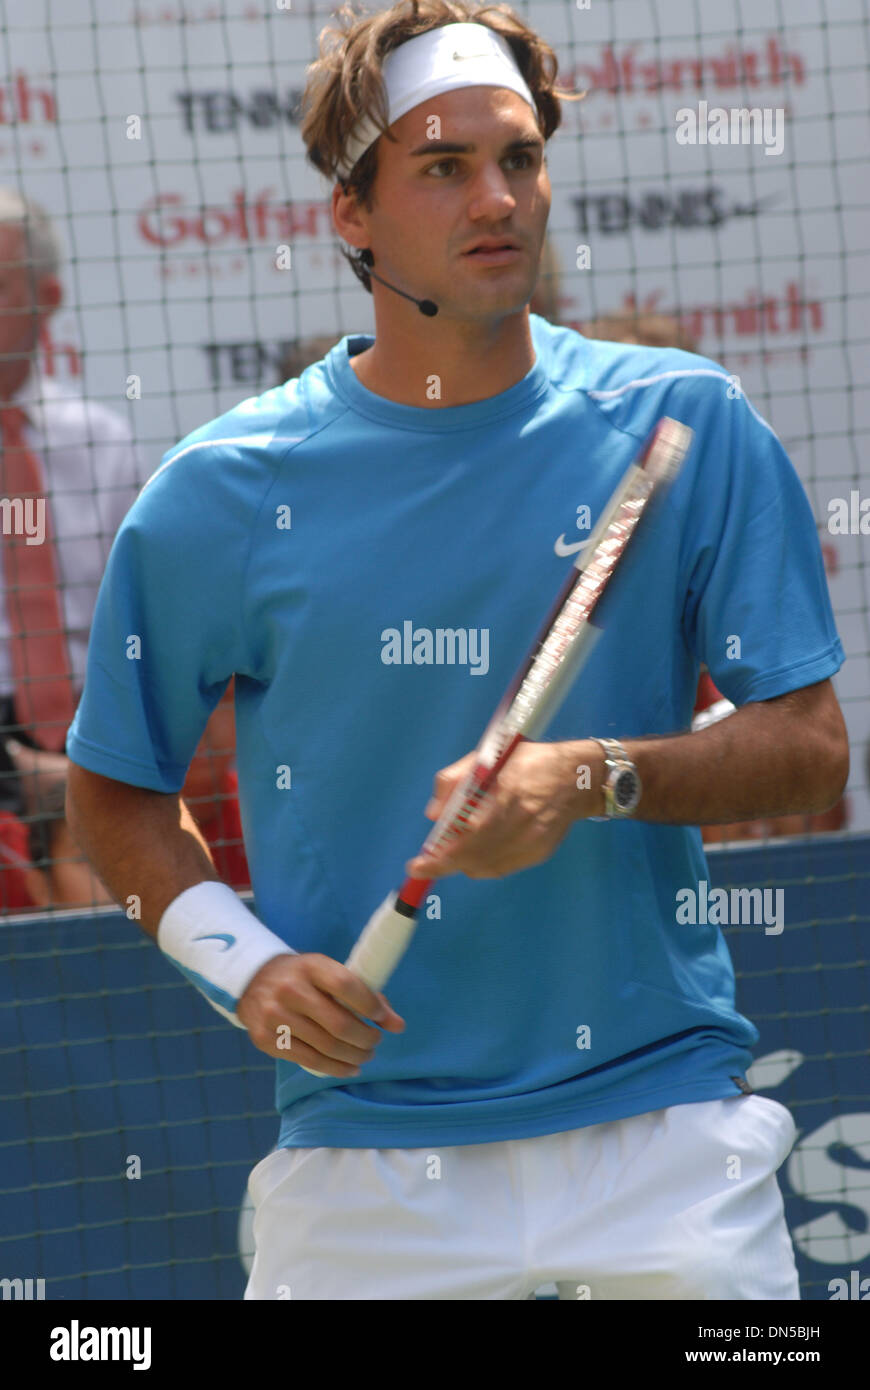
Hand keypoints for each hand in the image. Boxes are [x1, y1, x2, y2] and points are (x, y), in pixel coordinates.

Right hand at [237, 953, 404, 1075]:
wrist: (252, 981)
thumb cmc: (303, 977)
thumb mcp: (328, 973)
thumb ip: (363, 994)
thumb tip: (397, 1025)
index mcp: (310, 966)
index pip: (346, 986)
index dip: (370, 1006)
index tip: (381, 1019)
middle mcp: (290, 990)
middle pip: (339, 1024)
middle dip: (366, 1039)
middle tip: (375, 1042)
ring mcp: (275, 1016)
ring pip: (326, 1047)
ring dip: (354, 1056)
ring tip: (365, 1056)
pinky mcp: (266, 1040)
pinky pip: (309, 1061)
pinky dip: (335, 1069)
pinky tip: (349, 1068)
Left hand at [406, 740, 599, 881]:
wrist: (577, 778)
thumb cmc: (526, 762)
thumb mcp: (486, 757)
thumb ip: (454, 781)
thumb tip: (433, 815)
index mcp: (505, 793)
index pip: (466, 836)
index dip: (440, 857)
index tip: (418, 866)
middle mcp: (520, 821)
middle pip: (473, 856)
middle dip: (445, 862)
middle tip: (428, 862)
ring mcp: (532, 841)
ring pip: (486, 866)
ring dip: (463, 863)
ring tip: (453, 852)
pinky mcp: (539, 853)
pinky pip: (502, 868)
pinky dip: (484, 864)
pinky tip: (477, 853)